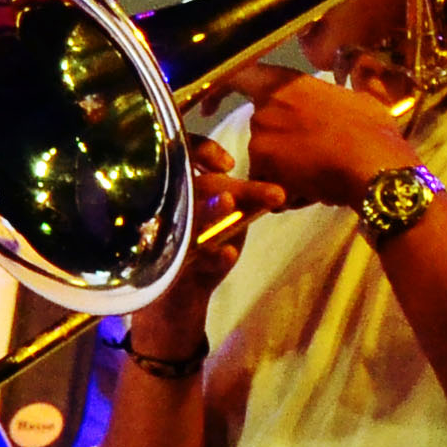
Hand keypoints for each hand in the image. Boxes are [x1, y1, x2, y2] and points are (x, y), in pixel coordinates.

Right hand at [146, 129, 285, 339]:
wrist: (180, 295)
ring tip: (228, 201)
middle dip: (215, 184)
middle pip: (189, 188)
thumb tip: (280, 182)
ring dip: (207, 211)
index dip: (203, 151)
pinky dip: (212, 257)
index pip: (184, 156)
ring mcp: (166, 238)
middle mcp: (167, 208)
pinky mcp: (170, 269)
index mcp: (182, 189)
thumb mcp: (230, 217)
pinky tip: (226, 254)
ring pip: (186, 221)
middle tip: (241, 184)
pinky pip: (191, 262)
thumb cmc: (206, 244)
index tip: (230, 164)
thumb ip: (246, 198)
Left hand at [214, 61, 422, 212]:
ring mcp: (259, 141)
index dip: (220, 90)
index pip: (237, 76)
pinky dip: (287, 193)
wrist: (375, 166)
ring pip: (266, 162)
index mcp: (285, 84)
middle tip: (315, 156)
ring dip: (287, 173)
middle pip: (260, 130)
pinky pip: (268, 187)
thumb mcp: (360, 99)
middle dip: (281, 147)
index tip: (209, 106)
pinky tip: (315, 191)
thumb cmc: (373, 130)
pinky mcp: (261, 171)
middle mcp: (264, 109)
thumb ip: (338, 93)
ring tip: (323, 176)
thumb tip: (360, 73)